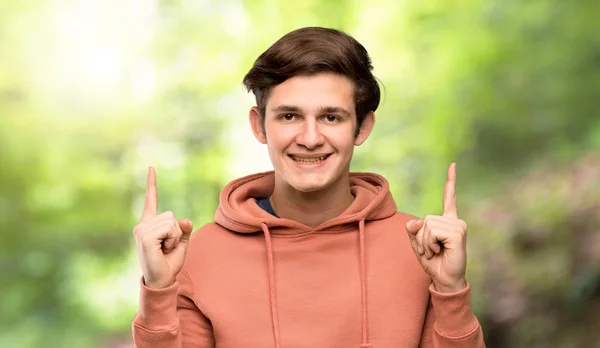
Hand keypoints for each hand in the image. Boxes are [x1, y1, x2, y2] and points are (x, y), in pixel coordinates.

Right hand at [133, 166, 193, 288]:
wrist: (161, 281)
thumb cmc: (169, 263)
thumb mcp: (181, 243)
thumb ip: (184, 229)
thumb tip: (185, 220)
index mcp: (149, 224)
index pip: (151, 201)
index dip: (152, 184)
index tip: (151, 168)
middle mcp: (142, 225)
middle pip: (171, 215)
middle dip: (177, 232)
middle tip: (167, 247)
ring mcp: (141, 230)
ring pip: (172, 222)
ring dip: (175, 237)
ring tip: (164, 249)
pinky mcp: (145, 236)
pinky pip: (169, 229)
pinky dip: (172, 240)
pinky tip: (162, 250)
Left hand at [406, 162, 467, 292]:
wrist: (445, 279)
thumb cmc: (433, 262)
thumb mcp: (417, 244)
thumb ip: (413, 230)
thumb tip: (416, 222)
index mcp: (447, 221)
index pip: (449, 197)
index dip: (450, 181)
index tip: (453, 164)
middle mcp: (455, 221)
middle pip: (424, 219)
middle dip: (420, 237)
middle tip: (430, 250)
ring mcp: (458, 226)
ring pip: (427, 225)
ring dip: (424, 242)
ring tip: (435, 251)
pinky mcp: (458, 233)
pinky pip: (432, 232)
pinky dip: (429, 244)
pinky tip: (439, 251)